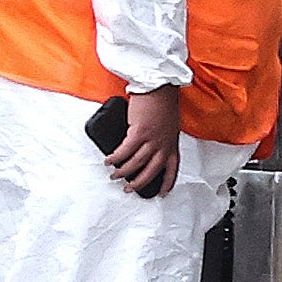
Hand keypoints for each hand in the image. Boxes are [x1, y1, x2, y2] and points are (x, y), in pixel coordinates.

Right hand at [107, 84, 181, 198]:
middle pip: (152, 171)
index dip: (167, 182)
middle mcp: (164, 144)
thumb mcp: (168, 125)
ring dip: (123, 172)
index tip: (162, 193)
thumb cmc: (163, 102)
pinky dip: (115, 158)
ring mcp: (152, 139)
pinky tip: (108, 161)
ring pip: (136, 163)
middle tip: (129, 188)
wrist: (159, 87)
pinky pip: (124, 151)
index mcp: (172, 143)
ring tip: (114, 175)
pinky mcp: (139, 133)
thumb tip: (148, 147)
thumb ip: (161, 138)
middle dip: (139, 182)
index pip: (173, 168)